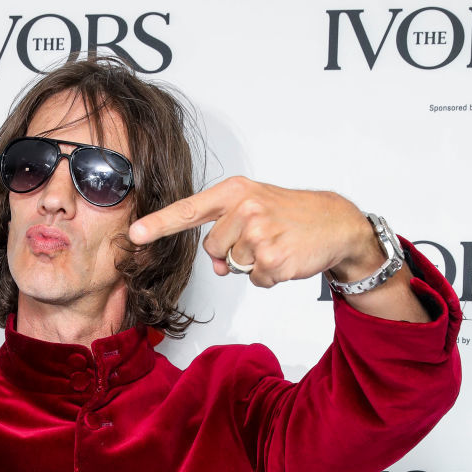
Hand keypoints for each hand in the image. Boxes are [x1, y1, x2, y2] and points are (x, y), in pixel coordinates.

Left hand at [128, 176, 382, 287]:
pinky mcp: (273, 259)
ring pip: (234, 266)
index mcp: (234, 192)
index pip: (189, 210)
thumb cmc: (290, 214)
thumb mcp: (254, 207)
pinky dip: (270, 276)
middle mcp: (245, 208)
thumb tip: (220, 267)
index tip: (135, 234)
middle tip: (263, 236)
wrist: (336, 222)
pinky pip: (255, 280)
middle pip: (213, 248)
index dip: (159, 224)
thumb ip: (225, 231)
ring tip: (277, 244)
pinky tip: (287, 257)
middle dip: (233, 250)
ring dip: (253, 263)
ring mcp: (259, 233)